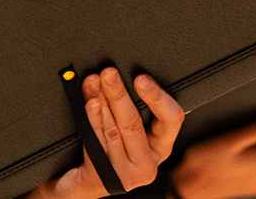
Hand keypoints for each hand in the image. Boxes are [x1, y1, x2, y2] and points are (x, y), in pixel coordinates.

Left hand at [27, 68, 183, 198]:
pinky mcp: (106, 178)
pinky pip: (97, 143)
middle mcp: (148, 164)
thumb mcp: (128, 129)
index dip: (158, 97)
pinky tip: (90, 104)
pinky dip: (92, 120)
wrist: (84, 182)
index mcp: (161, 146)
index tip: (141, 78)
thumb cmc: (109, 148)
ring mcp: (127, 175)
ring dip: (101, 102)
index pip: (172, 119)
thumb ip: (135, 108)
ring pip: (113, 130)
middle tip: (108, 73)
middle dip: (119, 93)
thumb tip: (126, 73)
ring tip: (94, 82)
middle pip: (134, 122)